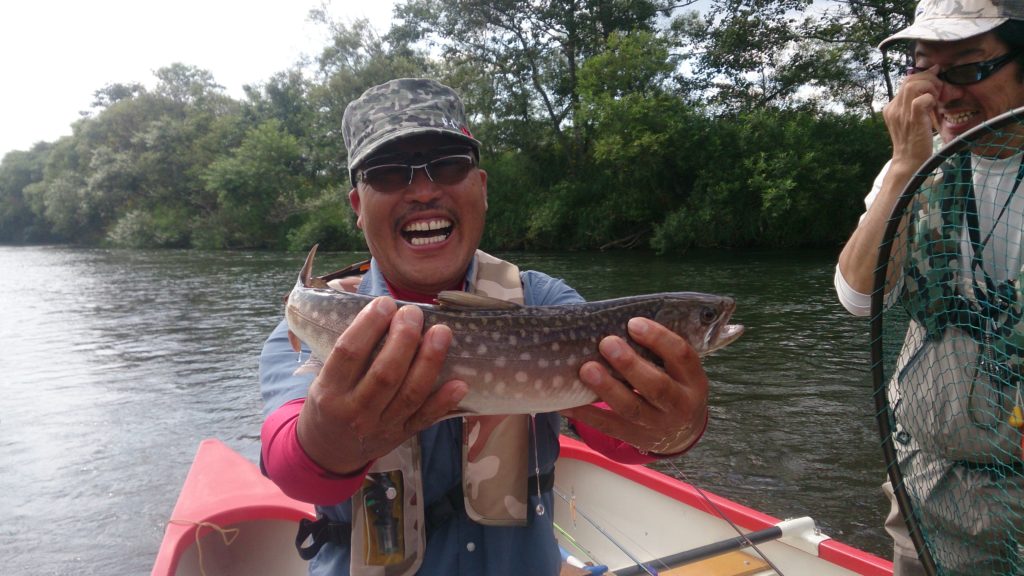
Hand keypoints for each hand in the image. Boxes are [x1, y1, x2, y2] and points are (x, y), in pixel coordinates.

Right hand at [296, 296, 467, 473]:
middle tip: (413, 313)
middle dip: (404, 339)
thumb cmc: (329, 402)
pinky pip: (425, 419)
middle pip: (385, 373)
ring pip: (410, 394)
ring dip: (429, 361)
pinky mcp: (402, 436)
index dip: (368, 325)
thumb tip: (383, 308)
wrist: (328, 451)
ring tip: (441, 332)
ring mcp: (381, 427)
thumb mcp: (323, 378)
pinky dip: (443, 402)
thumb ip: (349, 351)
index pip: (349, 353)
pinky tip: (459, 383)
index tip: (385, 303)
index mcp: (329, 391)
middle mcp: (355, 412)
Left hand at [560, 317, 709, 454]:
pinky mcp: (636, 439)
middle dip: (630, 364)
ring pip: (632, 408)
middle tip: (606, 342)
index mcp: (693, 380)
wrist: (682, 433)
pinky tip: (566, 401)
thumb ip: (662, 349)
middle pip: (657, 386)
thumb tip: (622, 319)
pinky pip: (608, 426)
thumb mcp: (680, 370)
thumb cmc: (674, 385)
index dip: (659, 338)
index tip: (633, 323)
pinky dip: (585, 413)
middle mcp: (680, 405)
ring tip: (586, 369)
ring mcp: (658, 425)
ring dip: (607, 388)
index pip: (682, 355)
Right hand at [885, 64, 942, 164]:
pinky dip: (931, 99)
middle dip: (929, 79)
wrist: (909, 162)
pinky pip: (922, 99)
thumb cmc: (915, 143)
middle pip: (910, 79)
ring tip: (937, 97)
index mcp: (891, 108)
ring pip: (914, 85)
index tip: (937, 77)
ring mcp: (901, 113)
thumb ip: (916, 105)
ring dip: (931, 87)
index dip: (924, 76)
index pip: (906, 81)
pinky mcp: (913, 119)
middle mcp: (893, 108)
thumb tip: (931, 87)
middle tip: (940, 90)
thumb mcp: (911, 121)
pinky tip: (935, 108)